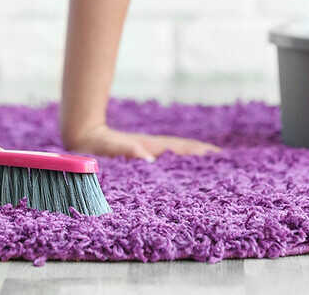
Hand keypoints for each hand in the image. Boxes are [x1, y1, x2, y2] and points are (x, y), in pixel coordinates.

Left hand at [63, 124, 220, 161]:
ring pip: (178, 154)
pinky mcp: (142, 157)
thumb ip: (127, 150)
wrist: (82, 137)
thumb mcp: (110, 149)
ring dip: (195, 159)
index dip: (200, 153)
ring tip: (213, 167)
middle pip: (185, 150)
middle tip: (226, 163)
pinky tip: (184, 171)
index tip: (220, 156)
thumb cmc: (96, 146)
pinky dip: (181, 163)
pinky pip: (167, 160)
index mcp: (151, 146)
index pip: (181, 148)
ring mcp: (149, 151)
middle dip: (204, 156)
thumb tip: (146, 157)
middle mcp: (154, 148)